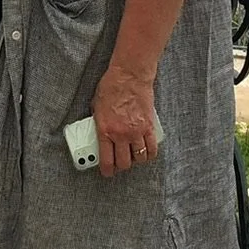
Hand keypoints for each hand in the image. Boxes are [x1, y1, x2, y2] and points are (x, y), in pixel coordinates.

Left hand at [91, 61, 157, 178]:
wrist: (129, 75)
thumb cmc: (111, 87)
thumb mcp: (96, 107)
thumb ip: (99, 123)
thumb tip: (99, 133)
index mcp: (105, 130)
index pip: (107, 160)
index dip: (107, 171)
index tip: (107, 172)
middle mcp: (121, 134)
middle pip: (124, 163)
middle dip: (121, 167)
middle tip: (119, 165)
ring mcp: (136, 131)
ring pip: (139, 157)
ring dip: (135, 160)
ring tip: (132, 157)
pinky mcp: (148, 126)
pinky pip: (152, 148)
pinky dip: (149, 154)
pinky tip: (146, 153)